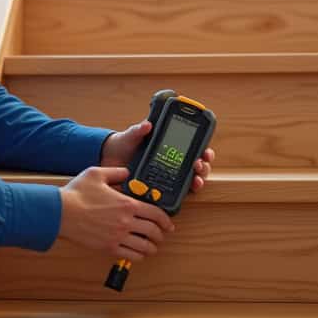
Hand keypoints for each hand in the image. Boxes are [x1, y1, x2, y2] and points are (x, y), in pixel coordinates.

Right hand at [58, 166, 174, 261]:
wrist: (60, 212)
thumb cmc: (77, 193)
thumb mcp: (97, 173)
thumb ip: (116, 171)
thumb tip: (126, 172)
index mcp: (127, 204)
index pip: (155, 214)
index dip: (166, 220)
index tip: (168, 223)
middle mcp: (126, 222)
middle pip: (153, 231)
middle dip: (160, 235)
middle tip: (161, 235)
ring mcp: (117, 236)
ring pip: (144, 246)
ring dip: (151, 247)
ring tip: (152, 247)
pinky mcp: (108, 247)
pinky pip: (130, 256)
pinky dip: (138, 256)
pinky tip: (138, 254)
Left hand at [101, 120, 217, 193]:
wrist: (111, 159)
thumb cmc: (125, 143)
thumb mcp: (132, 135)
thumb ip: (139, 130)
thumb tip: (147, 124)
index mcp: (171, 144)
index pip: (194, 146)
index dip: (204, 148)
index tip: (206, 150)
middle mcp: (174, 160)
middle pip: (197, 164)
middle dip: (203, 165)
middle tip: (198, 164)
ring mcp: (169, 175)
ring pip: (191, 179)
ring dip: (198, 179)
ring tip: (196, 179)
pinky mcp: (161, 188)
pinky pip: (177, 192)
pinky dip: (185, 193)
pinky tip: (186, 192)